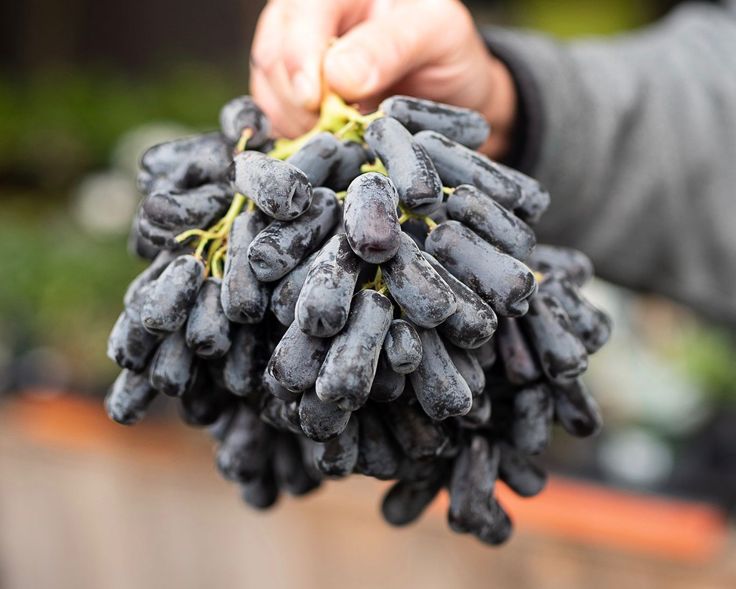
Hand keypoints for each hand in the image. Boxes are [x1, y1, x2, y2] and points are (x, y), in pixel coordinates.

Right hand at [250, 0, 516, 157]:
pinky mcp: (293, 92)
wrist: (453, 92)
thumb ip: (390, 47)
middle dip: (297, 97)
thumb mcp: (437, 37)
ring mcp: (298, 54)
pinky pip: (272, 112)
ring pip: (267, 83)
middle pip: (274, 49)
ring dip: (294, 120)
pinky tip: (323, 143)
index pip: (303, 10)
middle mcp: (313, 16)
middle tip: (333, 129)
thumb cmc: (448, 54)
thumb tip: (337, 76)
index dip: (299, 55)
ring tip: (335, 138)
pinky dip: (292, 133)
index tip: (313, 101)